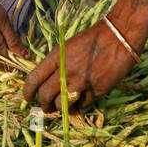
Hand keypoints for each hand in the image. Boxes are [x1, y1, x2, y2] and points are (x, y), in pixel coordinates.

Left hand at [23, 19, 137, 112]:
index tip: (27, 98)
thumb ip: (57, 63)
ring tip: (60, 108)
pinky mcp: (97, 90)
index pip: (35, 78)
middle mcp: (67, 70)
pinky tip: (79, 100)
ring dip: (59, 109)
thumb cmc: (93, 38)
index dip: (28, 92)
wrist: (120, 37)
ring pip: (61, 105)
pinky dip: (79, 105)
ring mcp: (82, 82)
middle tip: (44, 107)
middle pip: (45, 95)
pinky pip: (81, 105)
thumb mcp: (68, 46)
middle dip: (43, 105)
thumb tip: (46, 80)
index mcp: (58, 56)